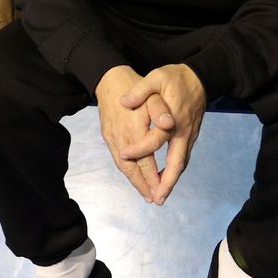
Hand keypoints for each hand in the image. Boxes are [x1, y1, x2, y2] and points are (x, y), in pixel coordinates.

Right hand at [94, 65, 159, 201]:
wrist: (109, 78)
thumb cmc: (134, 84)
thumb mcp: (151, 91)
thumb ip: (160, 109)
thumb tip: (169, 123)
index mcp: (134, 128)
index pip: (146, 160)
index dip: (154, 178)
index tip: (162, 191)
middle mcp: (122, 137)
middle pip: (133, 168)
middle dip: (144, 185)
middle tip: (154, 199)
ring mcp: (112, 138)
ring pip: (124, 166)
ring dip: (135, 180)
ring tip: (145, 193)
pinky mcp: (108, 136)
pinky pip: (117, 158)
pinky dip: (127, 170)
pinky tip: (134, 176)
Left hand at [118, 64, 206, 204]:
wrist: (200, 77)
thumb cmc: (176, 77)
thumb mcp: (156, 77)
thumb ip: (141, 90)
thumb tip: (124, 101)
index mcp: (173, 118)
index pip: (155, 139)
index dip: (139, 149)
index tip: (124, 155)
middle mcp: (183, 132)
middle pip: (177, 163)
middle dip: (167, 182)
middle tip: (157, 199)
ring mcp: (189, 136)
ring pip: (181, 163)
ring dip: (171, 181)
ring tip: (160, 196)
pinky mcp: (191, 136)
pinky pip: (183, 158)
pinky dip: (175, 171)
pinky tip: (166, 179)